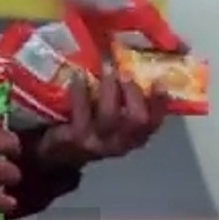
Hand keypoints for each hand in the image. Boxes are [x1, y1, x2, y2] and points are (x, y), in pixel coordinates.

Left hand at [35, 69, 168, 167]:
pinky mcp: (76, 138)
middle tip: (125, 73)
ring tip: (105, 70)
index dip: (159, 103)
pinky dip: (81, 92)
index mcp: (134, 138)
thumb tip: (134, 65)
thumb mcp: (113, 122)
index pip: (154, 123)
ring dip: (109, 89)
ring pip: (110, 116)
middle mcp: (120, 143)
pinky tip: (78, 77)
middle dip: (133, 93)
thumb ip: (126, 102)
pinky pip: (82, 112)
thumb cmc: (92, 127)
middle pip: (137, 120)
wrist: (59, 154)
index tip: (158, 81)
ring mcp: (98, 142)